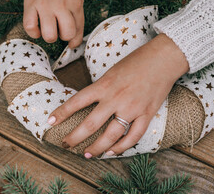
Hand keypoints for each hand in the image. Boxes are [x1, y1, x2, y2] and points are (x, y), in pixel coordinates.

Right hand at [23, 0, 83, 47]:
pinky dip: (34, 32)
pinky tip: (37, 27)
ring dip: (50, 36)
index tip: (71, 43)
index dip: (75, 40)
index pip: (78, 29)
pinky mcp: (29, 4)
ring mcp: (44, 5)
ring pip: (49, 35)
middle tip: (60, 29)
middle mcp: (61, 4)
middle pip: (66, 34)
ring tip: (49, 28)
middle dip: (63, 37)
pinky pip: (30, 28)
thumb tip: (73, 41)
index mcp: (75, 2)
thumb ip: (77, 16)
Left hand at [48, 34, 188, 157]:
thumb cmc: (136, 61)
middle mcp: (115, 98)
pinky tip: (112, 152)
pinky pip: (133, 136)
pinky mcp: (147, 114)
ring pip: (111, 135)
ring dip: (97, 147)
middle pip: (91, 124)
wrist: (163, 58)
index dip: (62, 112)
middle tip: (65, 144)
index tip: (50, 122)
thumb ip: (101, 88)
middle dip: (75, 137)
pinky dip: (122, 147)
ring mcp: (132, 108)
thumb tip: (90, 103)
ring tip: (87, 154)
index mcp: (104, 85)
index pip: (77, 101)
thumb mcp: (112, 71)